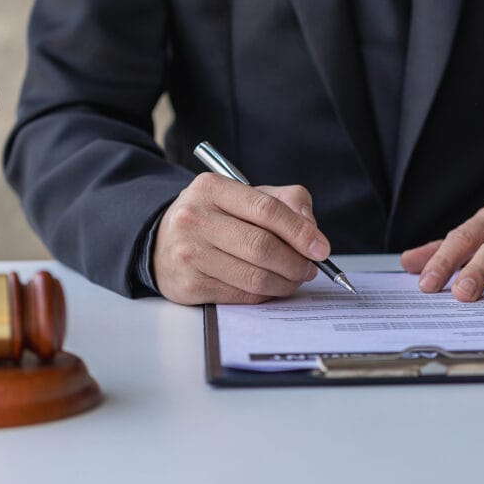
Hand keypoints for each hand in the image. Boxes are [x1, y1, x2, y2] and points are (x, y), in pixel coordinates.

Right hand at [152, 173, 329, 304]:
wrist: (162, 241)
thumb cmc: (213, 217)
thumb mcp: (243, 196)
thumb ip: (284, 201)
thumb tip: (311, 228)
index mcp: (210, 188)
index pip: (266, 209)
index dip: (300, 231)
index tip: (321, 248)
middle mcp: (194, 219)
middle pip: (262, 246)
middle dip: (295, 262)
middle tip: (309, 268)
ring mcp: (188, 254)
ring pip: (254, 276)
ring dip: (284, 282)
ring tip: (293, 279)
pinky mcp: (188, 285)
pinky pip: (240, 295)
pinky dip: (264, 295)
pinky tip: (270, 287)